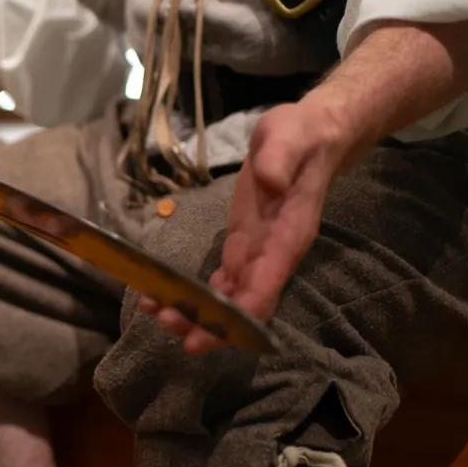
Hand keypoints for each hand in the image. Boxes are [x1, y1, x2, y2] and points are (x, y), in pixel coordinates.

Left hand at [138, 102, 352, 352]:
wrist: (309, 134)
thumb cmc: (300, 136)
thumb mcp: (287, 137)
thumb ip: (279, 160)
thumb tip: (270, 181)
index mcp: (288, 235)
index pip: (268, 284)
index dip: (243, 313)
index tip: (213, 332)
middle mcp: (275, 253)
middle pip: (247, 303)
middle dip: (213, 322)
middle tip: (172, 328)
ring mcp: (259, 251)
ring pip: (232, 297)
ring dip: (200, 312)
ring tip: (159, 316)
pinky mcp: (245, 243)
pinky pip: (225, 280)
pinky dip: (200, 294)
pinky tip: (170, 301)